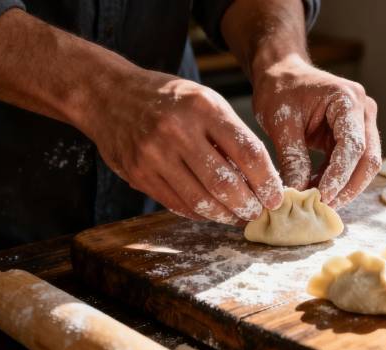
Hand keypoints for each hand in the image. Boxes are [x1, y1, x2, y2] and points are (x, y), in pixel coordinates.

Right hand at [83, 70, 282, 223]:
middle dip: (248, 205)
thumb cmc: (170, 99)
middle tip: (258, 212)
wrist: (109, 95)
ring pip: (200, 200)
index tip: (276, 197)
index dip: (267, 181)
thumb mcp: (205, 101)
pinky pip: (177, 204)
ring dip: (225, 215)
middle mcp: (178, 131)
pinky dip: (200, 213)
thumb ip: (230, 135)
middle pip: (224, 182)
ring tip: (238, 217)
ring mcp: (154, 154)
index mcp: (203, 108)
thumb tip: (261, 179)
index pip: (248, 152)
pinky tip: (212, 213)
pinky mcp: (138, 174)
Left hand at [252, 54, 380, 208]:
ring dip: (344, 187)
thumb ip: (292, 157)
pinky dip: (337, 180)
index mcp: (348, 100)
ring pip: (365, 166)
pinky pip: (352, 165)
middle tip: (323, 207)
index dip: (340, 176)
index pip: (353, 146)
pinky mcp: (355, 136)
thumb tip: (297, 193)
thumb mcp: (280, 122)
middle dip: (348, 187)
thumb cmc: (280, 90)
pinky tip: (316, 189)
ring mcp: (363, 124)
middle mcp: (364, 111)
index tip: (322, 197)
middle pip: (369, 160)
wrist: (282, 73)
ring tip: (317, 201)